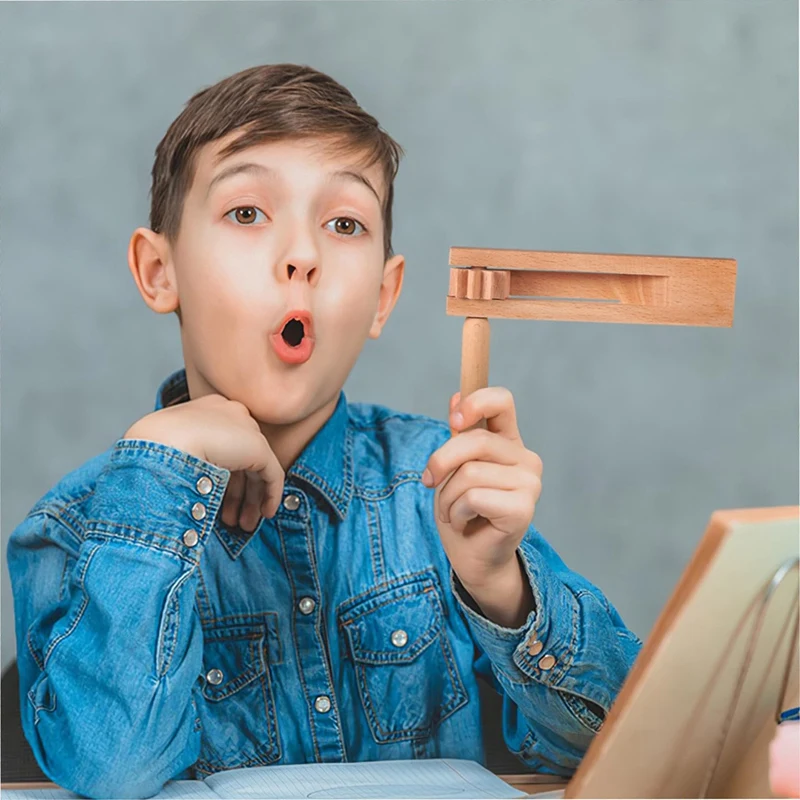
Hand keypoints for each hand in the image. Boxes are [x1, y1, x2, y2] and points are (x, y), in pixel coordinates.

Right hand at [123, 394, 284, 527]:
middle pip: (240, 457)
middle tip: (232, 518)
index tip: (217, 501)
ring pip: (256, 468)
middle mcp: (228, 414)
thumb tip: (195, 483)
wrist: (161, 444)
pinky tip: (265, 514)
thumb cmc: (152, 449)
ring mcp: (245, 428)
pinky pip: (272, 474)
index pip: (221, 444)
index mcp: (206, 410)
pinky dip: (271, 495)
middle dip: (237, 492)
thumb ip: (187, 460)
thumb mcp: (168, 451)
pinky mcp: (259, 447)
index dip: (222, 476)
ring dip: (251, 499)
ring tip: (243, 524)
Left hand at [422, 388, 541, 625]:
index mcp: (509, 441)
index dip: (475, 402)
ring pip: (469, 473)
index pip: (502, 401)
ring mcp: (529, 483)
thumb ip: (459, 436)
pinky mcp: (523, 508)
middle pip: (475, 440)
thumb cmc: (463, 512)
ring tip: (453, 511)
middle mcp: (525, 458)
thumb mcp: (453, 469)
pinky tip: (464, 522)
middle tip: (429, 482)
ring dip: (447, 496)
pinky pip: (473, 497)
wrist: (473, 558)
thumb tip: (455, 398)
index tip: (453, 420)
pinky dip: (456, 512)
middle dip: (441, 462)